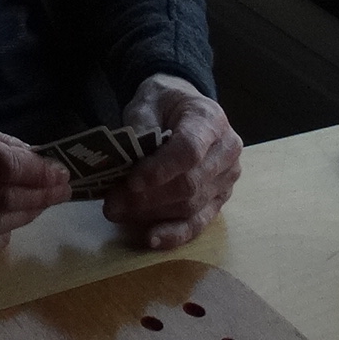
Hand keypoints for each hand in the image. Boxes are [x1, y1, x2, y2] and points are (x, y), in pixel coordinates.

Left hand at [102, 74, 241, 249]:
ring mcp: (226, 179)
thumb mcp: (147, 101)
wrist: (183, 108)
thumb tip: (130, 158)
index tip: (132, 182)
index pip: (189, 151)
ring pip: (191, 207)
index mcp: (210, 120)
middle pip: (189, 184)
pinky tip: (151, 239)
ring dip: (152, 214)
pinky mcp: (219, 200)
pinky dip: (174, 234)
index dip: (161, 169)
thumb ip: (140, 124)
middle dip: (148, 198)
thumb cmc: (164, 104)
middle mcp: (226, 152)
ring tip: (117, 212)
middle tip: (112, 203)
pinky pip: (198, 223)